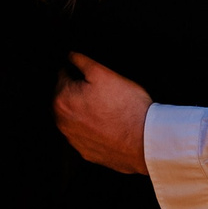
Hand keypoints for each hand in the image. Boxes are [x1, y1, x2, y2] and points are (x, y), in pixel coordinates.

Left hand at [54, 53, 151, 174]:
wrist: (145, 140)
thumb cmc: (126, 106)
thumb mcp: (104, 73)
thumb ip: (81, 61)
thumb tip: (70, 56)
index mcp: (62, 100)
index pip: (62, 76)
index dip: (79, 72)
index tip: (93, 77)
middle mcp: (62, 122)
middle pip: (65, 98)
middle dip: (78, 92)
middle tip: (103, 92)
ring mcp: (73, 140)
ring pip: (74, 118)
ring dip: (84, 111)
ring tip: (108, 108)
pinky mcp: (86, 152)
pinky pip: (84, 136)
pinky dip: (92, 129)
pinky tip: (108, 125)